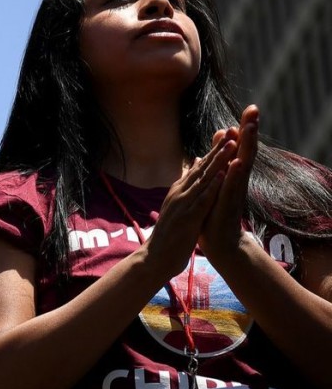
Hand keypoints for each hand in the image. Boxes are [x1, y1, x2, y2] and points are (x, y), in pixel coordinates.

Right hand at [142, 131, 236, 276]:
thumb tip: (195, 165)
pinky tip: (223, 175)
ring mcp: (183, 204)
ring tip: (231, 145)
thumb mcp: (178, 206)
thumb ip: (186, 186)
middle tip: (231, 131)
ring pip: (204, 179)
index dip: (213, 150)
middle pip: (202, 167)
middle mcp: (180, 193)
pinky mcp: (189, 217)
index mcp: (179, 191)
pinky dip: (213, 186)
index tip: (226, 134)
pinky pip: (203, 199)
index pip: (199, 166)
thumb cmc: (170, 234)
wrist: (157, 257)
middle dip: (217, 149)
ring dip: (218, 161)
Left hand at [200, 105, 259, 256]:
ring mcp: (234, 190)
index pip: (239, 146)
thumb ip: (216, 163)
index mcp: (232, 173)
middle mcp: (237, 179)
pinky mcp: (228, 204)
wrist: (219, 241)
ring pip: (242, 164)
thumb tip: (214, 144)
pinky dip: (235, 175)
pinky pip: (232, 187)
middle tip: (255, 109)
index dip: (244, 127)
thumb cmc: (214, 211)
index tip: (251, 107)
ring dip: (245, 147)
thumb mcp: (214, 182)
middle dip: (249, 130)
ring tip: (248, 127)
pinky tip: (238, 162)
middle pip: (245, 149)